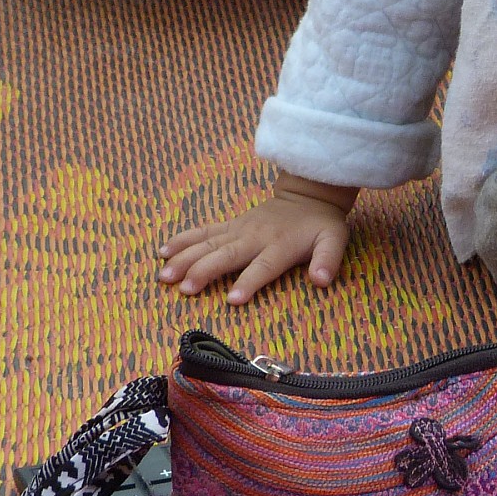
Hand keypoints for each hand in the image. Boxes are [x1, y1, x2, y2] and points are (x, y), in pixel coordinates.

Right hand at [158, 172, 357, 302]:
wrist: (307, 196)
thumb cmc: (320, 225)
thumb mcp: (334, 240)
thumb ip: (328, 259)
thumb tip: (322, 279)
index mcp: (280, 245)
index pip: (263, 266)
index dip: (249, 282)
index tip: (232, 299)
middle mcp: (254, 237)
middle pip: (227, 255)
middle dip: (204, 271)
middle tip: (183, 288)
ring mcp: (238, 230)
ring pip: (208, 244)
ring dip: (184, 258)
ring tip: (163, 275)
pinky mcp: (229, 226)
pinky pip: (203, 232)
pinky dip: (182, 240)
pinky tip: (162, 252)